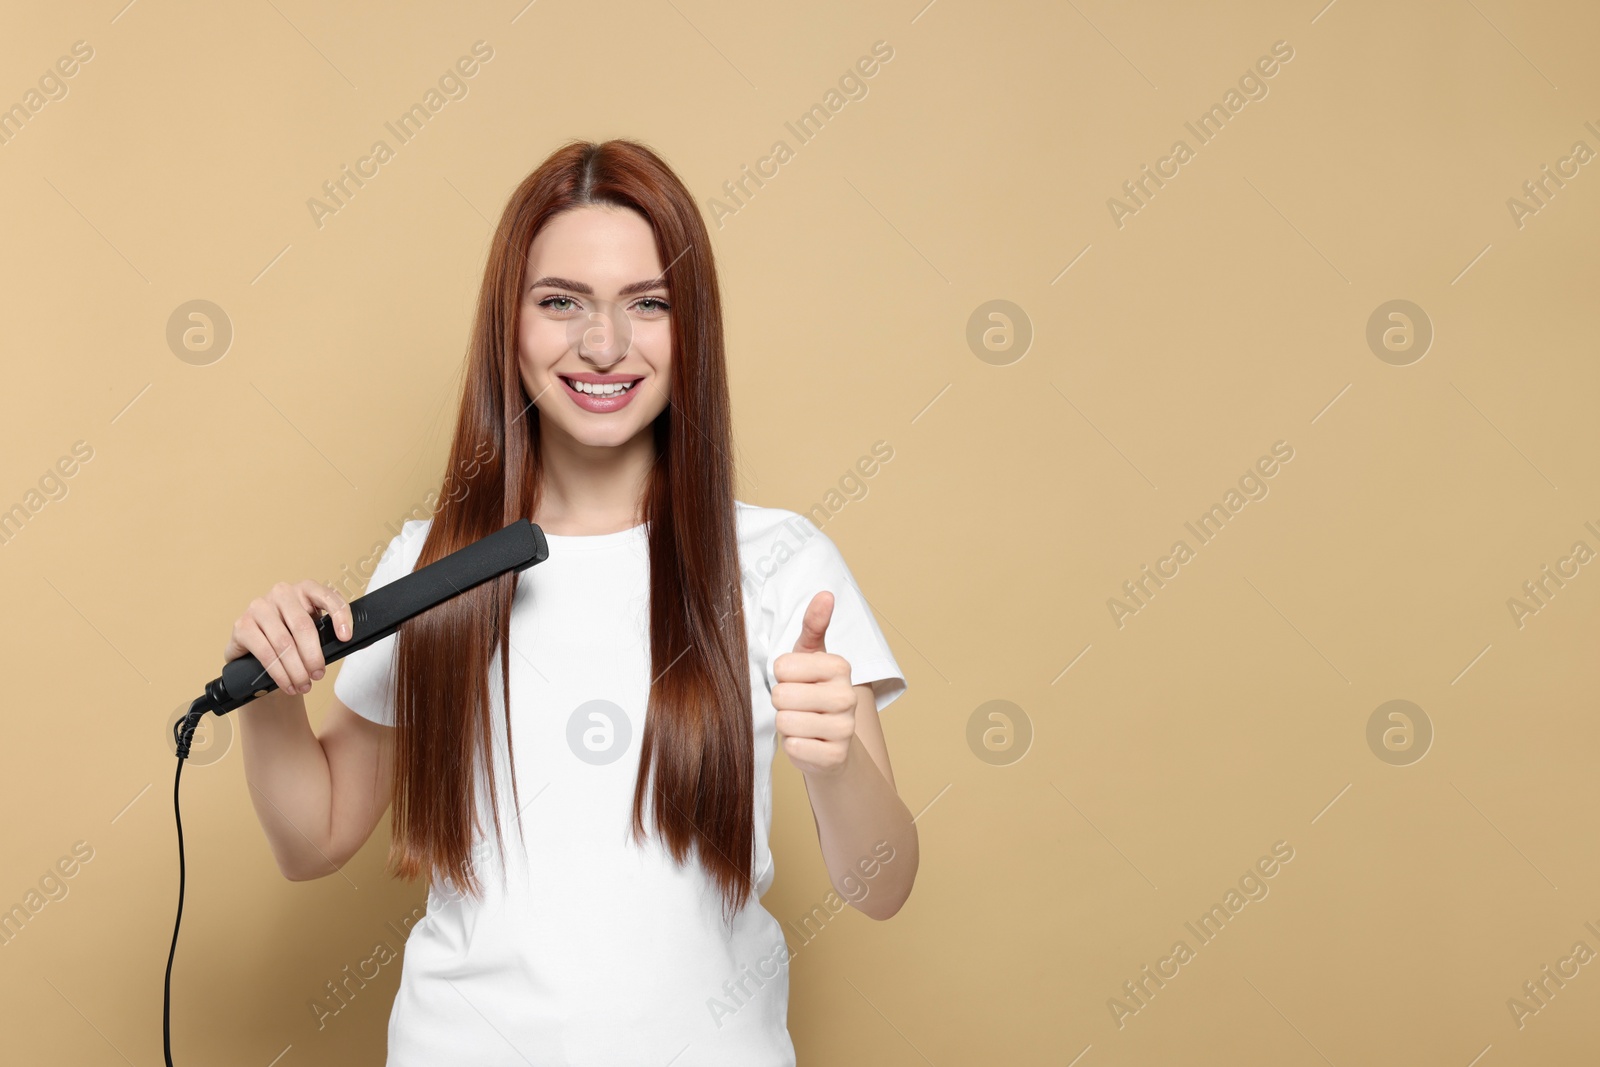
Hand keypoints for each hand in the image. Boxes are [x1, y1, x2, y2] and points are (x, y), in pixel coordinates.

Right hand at [224, 580, 352, 696]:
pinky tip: (287, 684)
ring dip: (296, 669)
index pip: (328, 597)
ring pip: (284, 642)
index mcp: (305, 590)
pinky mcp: (242, 624)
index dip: (340, 617)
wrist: (256, 654)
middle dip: (314, 656)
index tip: (346, 638)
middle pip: (303, 626)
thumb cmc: (291, 640)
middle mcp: (281, 593)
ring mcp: (259, 607)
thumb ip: (329, 632)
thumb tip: (354, 642)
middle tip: (318, 675)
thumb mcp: (313, 632)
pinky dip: (279, 673)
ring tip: (304, 685)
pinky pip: (264, 651)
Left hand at [773, 591, 856, 777]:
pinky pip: (794, 747)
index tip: (797, 681)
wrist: (830, 741)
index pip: (782, 667)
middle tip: (797, 705)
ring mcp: (844, 729)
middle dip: (781, 702)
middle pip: (782, 696)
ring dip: (786, 725)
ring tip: (802, 722)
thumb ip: (814, 624)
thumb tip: (825, 593)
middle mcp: (847, 696)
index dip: (780, 677)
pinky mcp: (835, 756)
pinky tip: (808, 742)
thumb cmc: (812, 691)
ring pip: (786, 722)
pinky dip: (794, 747)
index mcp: (840, 666)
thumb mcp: (809, 655)